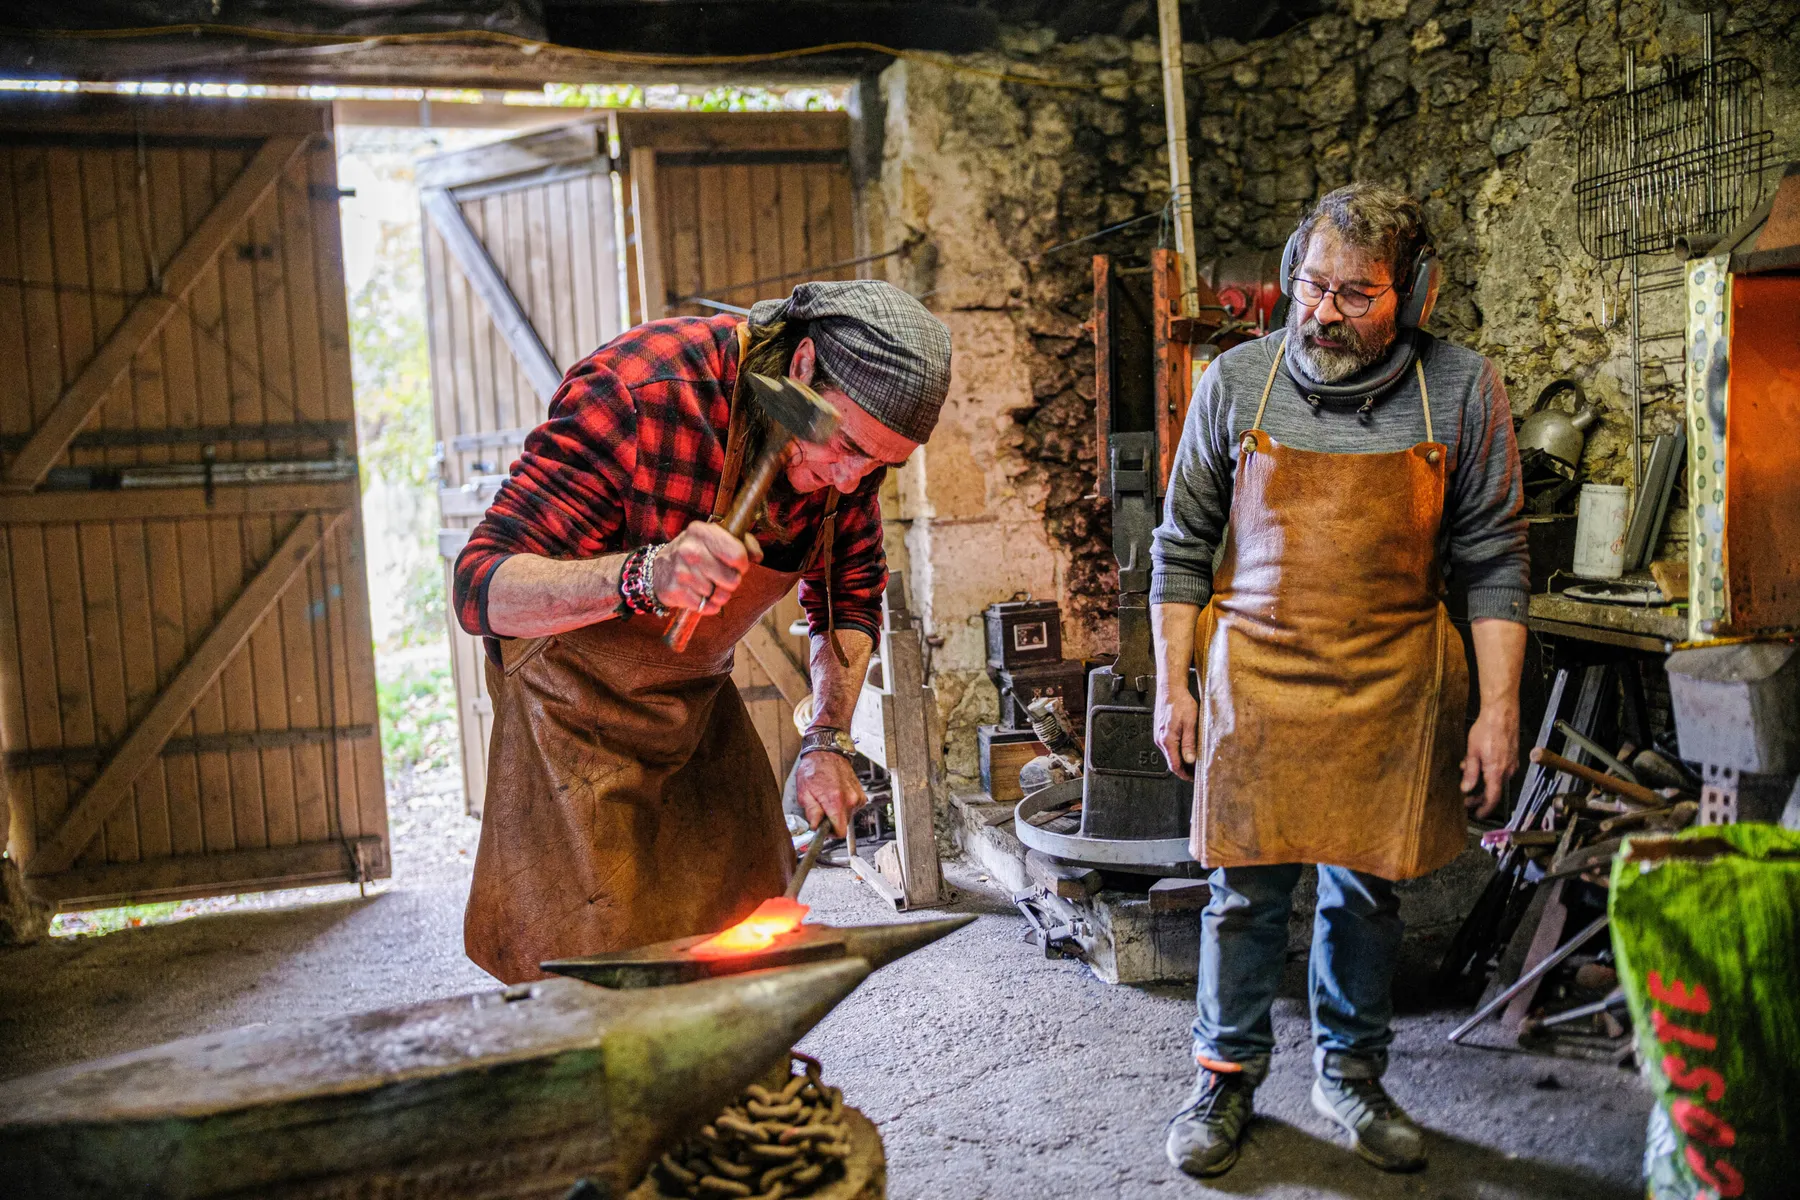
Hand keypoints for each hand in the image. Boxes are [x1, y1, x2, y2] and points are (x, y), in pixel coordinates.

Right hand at [652, 522, 762, 613]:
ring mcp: (681, 571)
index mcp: (702, 532)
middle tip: (721, 577)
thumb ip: (743, 543)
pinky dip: (707, 605)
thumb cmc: (697, 552)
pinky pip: (706, 607)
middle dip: (731, 582)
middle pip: (731, 580)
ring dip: (718, 594)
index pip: (737, 555)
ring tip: (708, 585)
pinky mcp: (675, 591)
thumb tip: (757, 556)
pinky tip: (699, 594)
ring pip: (719, 596)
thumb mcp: (716, 538)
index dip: (742, 565)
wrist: (659, 568)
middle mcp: (689, 549)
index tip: (737, 566)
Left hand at [794, 750, 866, 835]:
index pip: (840, 832)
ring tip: (828, 798)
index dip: (830, 834)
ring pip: (848, 816)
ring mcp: (857, 796)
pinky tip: (836, 794)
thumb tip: (815, 826)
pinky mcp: (860, 793)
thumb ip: (811, 812)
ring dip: (838, 812)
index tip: (823, 829)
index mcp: (836, 801)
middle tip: (822, 809)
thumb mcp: (804, 792)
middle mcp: (850, 800)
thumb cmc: (815, 768)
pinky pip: (853, 807)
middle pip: (843, 825)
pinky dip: (844, 805)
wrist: (827, 751)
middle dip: (832, 821)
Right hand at [1154, 686, 1199, 780]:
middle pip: (1172, 761)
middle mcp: (1160, 740)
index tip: (1194, 778)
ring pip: (1170, 754)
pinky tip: (1187, 748)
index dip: (1185, 775)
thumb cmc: (1181, 703)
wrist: (1170, 689)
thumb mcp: (1190, 723)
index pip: (1175, 766)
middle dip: (1184, 768)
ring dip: (1181, 759)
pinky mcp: (1160, 732)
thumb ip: (1189, 743)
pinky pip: (1168, 746)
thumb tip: (1190, 760)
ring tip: (1195, 760)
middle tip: (1198, 771)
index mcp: (1167, 740)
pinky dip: (1177, 751)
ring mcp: (1159, 736)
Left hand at [1461, 702, 1519, 818]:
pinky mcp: (1512, 756)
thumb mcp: (1472, 752)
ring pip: (1496, 779)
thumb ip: (1470, 773)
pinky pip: (1500, 770)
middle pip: (1494, 790)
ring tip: (1467, 777)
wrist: (1502, 713)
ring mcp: (1512, 763)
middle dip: (1480, 796)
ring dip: (1482, 782)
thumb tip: (1466, 788)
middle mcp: (1507, 770)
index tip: (1477, 814)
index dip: (1484, 808)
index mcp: (1497, 772)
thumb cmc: (1488, 729)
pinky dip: (1489, 772)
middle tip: (1467, 800)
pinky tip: (1478, 764)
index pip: (1493, 798)